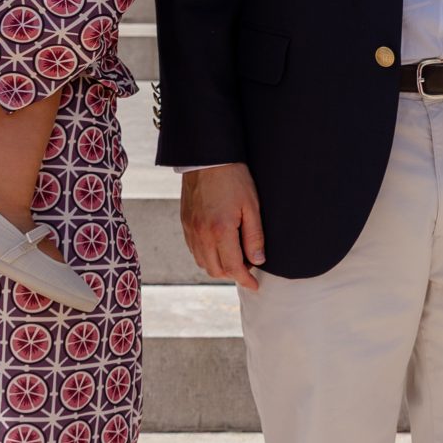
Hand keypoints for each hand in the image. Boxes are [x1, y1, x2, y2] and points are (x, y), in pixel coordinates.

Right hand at [181, 162, 266, 290]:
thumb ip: (254, 236)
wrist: (207, 158)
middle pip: (216, 270)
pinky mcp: (185, 223)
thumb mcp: (252, 206)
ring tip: (235, 257)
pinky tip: (219, 247)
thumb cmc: (233, 178)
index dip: (246, 280)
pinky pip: (194, 250)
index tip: (255, 285)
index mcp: (220, 231)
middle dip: (233, 275)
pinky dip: (207, 256)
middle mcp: (202, 234)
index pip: (233, 268)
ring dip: (219, 267)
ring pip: (203, 263)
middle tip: (247, 268)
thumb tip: (258, 261)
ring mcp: (190, 229)